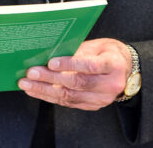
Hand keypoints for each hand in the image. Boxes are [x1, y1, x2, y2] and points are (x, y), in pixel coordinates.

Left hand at [17, 38, 131, 110]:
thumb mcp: (97, 46)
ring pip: (70, 96)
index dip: (69, 64)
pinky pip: (69, 103)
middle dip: (50, 79)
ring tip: (27, 84)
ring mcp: (102, 98)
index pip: (89, 66)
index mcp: (112, 65)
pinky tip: (36, 91)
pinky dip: (50, 97)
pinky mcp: (93, 106)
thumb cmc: (108, 53)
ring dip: (45, 91)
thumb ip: (77, 51)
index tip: (50, 62)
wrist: (125, 70)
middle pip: (77, 83)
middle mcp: (109, 85)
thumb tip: (50, 53)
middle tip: (31, 73)